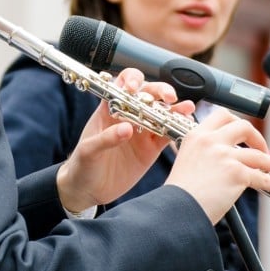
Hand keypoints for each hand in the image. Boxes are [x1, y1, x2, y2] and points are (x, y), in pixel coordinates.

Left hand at [56, 68, 195, 211]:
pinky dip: (178, 128)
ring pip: (162, 113)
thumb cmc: (82, 165)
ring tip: (187, 108)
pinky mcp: (151, 148)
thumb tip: (127, 129)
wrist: (87, 189)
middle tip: (169, 97)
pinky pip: (167, 134)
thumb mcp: (88, 151)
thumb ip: (105, 139)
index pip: (123, 84)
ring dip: (175, 109)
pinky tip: (187, 125)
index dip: (132, 81)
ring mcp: (142, 131)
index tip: (135, 89)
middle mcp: (128, 116)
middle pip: (148, 94)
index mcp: (110, 109)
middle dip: (160, 91)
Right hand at [165, 107, 269, 223]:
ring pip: (259, 155)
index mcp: (196, 135)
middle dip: (257, 138)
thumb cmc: (179, 195)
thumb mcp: (186, 163)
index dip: (237, 123)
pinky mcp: (236, 173)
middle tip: (263, 149)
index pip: (221, 116)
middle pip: (243, 127)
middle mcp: (211, 141)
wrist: (176, 210)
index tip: (243, 135)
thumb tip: (221, 161)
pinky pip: (263, 177)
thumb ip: (203, 155)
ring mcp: (224, 156)